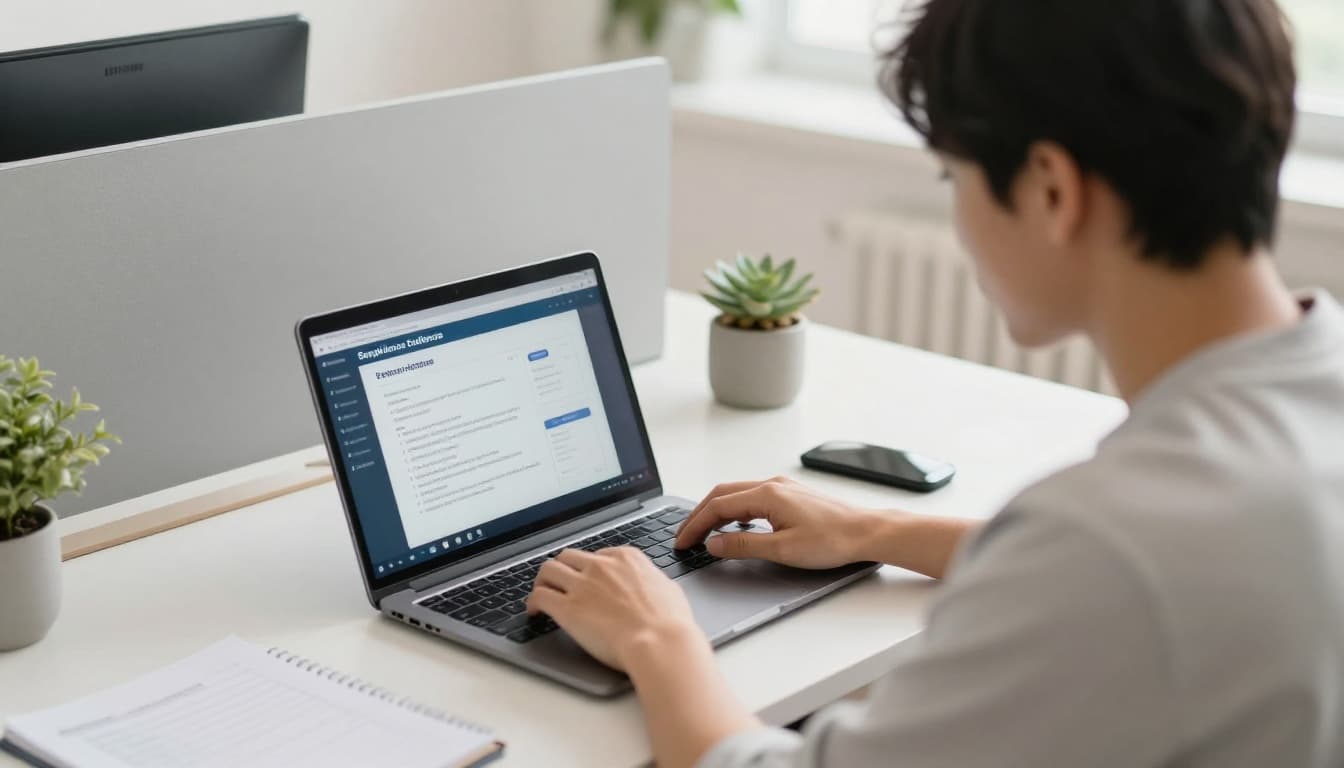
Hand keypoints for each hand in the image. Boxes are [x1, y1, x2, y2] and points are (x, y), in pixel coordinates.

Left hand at [527, 547, 703, 670]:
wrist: (659, 641)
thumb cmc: (670, 622)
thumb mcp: (668, 589)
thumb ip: (654, 583)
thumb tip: (653, 587)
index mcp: (626, 558)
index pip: (598, 554)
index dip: (588, 567)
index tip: (586, 578)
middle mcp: (601, 566)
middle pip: (568, 557)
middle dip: (562, 569)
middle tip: (558, 582)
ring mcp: (582, 585)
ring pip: (548, 570)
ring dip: (542, 581)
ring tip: (541, 593)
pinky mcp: (567, 607)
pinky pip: (540, 596)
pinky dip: (532, 602)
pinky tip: (534, 612)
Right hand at [676, 476, 882, 568]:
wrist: (867, 532)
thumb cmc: (833, 540)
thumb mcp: (782, 549)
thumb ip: (743, 546)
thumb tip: (713, 544)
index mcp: (766, 494)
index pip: (717, 506)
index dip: (695, 525)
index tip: (682, 542)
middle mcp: (772, 484)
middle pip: (722, 494)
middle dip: (699, 515)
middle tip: (684, 536)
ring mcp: (782, 487)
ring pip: (736, 494)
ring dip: (715, 511)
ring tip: (703, 532)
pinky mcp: (790, 495)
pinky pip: (752, 497)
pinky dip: (734, 509)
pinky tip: (735, 525)